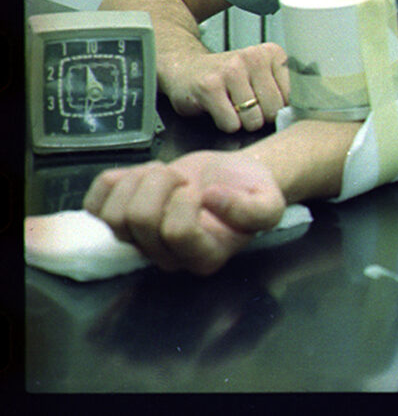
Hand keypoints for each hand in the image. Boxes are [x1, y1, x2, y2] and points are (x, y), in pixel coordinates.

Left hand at [84, 150, 286, 274]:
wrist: (232, 178)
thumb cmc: (249, 191)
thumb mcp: (269, 201)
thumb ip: (252, 210)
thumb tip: (212, 199)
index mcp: (203, 257)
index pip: (176, 233)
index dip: (185, 202)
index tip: (202, 189)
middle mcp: (167, 256)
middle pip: (139, 221)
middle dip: (162, 183)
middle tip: (182, 177)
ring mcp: (139, 240)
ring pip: (112, 215)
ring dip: (139, 180)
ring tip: (164, 175)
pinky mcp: (120, 218)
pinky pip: (93, 205)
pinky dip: (112, 181)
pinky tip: (139, 175)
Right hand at [164, 42, 289, 132]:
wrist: (184, 67)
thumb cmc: (227, 78)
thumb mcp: (259, 75)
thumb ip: (281, 89)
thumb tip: (300, 115)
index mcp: (271, 53)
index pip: (293, 96)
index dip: (278, 107)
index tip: (264, 102)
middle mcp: (253, 57)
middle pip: (273, 110)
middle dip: (260, 117)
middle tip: (244, 105)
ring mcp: (231, 70)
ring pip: (253, 120)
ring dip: (241, 121)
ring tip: (231, 105)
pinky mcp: (210, 86)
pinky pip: (231, 123)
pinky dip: (225, 124)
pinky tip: (217, 108)